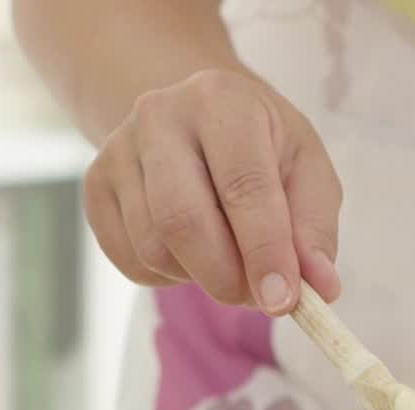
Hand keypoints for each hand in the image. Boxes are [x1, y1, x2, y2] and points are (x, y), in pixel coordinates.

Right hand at [83, 67, 342, 314]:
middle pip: (182, 221)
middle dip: (225, 277)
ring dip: (199, 277)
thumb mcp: (304, 169)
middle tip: (256, 298)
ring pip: (154, 249)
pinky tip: (188, 252)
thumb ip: (314, 229)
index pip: (242, 186)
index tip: (282, 302)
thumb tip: (320, 288)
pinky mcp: (95, 188)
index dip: (264, 251)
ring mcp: (118, 151)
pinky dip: (167, 276)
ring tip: (226, 258)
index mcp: (221, 101)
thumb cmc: (259, 147)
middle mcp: (159, 117)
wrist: (192, 118)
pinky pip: (130, 261)